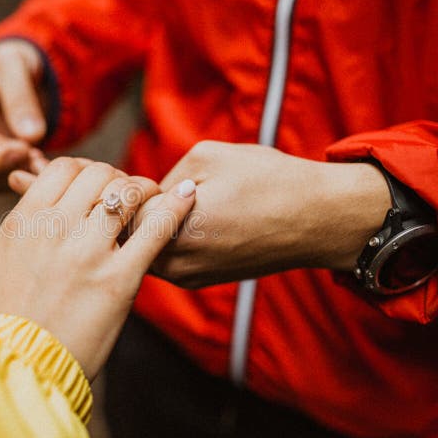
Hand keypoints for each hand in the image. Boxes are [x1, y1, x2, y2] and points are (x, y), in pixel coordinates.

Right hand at [0, 158, 196, 378]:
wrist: (21, 366)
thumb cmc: (12, 317)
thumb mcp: (8, 259)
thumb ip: (33, 225)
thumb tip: (56, 201)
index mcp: (24, 220)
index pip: (64, 168)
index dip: (87, 170)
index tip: (97, 185)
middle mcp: (54, 227)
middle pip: (99, 175)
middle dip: (118, 179)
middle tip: (128, 196)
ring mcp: (87, 251)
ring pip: (128, 192)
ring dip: (145, 189)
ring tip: (154, 200)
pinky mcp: (119, 278)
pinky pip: (156, 228)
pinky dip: (176, 206)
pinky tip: (187, 196)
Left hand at [143, 141, 390, 288]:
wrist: (318, 219)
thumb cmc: (267, 180)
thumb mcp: (206, 156)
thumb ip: (163, 177)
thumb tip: (148, 194)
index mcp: (173, 229)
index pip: (119, 212)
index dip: (122, 190)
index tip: (131, 177)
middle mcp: (176, 263)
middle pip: (126, 237)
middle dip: (128, 213)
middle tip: (143, 189)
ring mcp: (187, 277)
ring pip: (144, 251)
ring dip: (146, 229)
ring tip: (166, 202)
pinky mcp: (200, 281)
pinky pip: (166, 259)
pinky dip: (165, 240)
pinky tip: (187, 219)